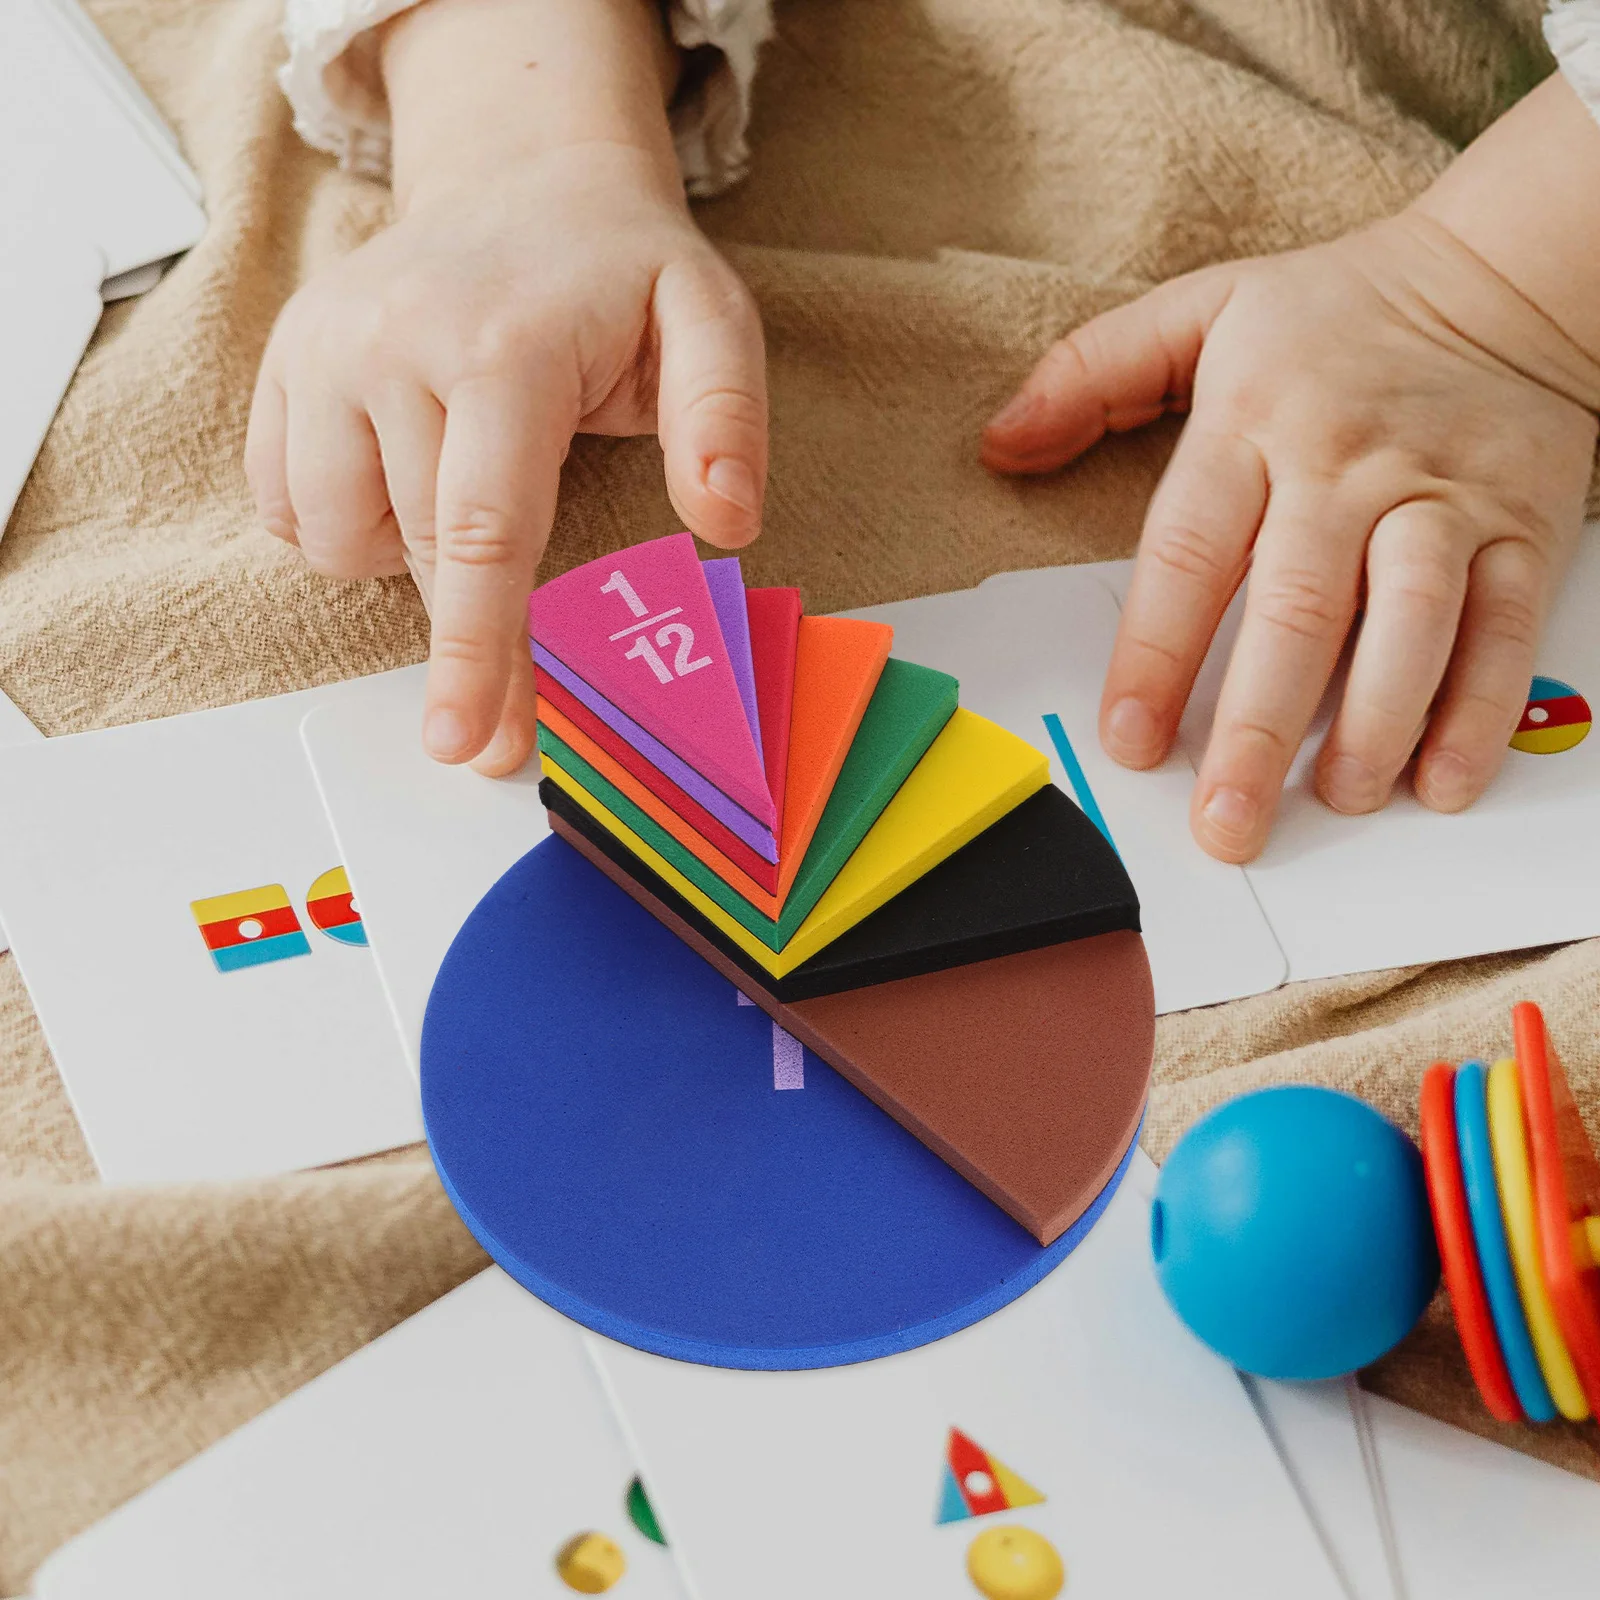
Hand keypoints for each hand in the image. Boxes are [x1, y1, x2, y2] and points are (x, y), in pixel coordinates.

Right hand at [245, 0, 765, 774]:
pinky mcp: (282, 359)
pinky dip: (341, 519)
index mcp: (504, 351)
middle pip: (418, 552)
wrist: (522, 175)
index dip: (478, 650)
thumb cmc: (619, 271)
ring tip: (467, 486)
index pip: (485, 531)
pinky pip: (283, 503)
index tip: (467, 740)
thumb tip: (728, 524)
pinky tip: (403, 471)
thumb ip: (725, 420)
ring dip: (400, 554)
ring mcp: (322, 349)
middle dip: (462, 641)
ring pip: (337, 540)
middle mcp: (393, 345)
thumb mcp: (709, 321)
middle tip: (497, 693)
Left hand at [983, 79, 1599, 862]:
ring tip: (1340, 801)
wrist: (1507, 276)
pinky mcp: (1522, 526)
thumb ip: (1091, 372)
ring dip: (1375, 723)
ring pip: (1411, 619)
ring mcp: (1440, 499)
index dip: (1157, 655)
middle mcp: (1347, 467)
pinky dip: (1478, 708)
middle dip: (1259, 728)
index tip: (1130, 741)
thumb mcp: (1201, 310)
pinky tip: (1441, 780)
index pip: (1192, 553)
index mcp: (1255, 422)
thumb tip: (1001, 443)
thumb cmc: (1336, 313)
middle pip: (1298, 608)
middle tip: (1225, 821)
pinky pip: (1504, 626)